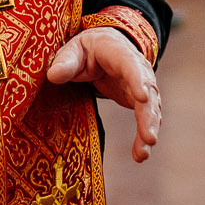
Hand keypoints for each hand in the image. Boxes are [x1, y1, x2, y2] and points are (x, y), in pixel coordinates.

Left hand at [46, 28, 160, 161]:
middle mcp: (137, 69)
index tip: (142, 98)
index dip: (138, 81)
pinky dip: (144, 137)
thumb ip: (65, 61)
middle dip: (148, 115)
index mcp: (119, 52)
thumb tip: (53, 76)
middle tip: (149, 137)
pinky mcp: (140, 102)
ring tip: (142, 154)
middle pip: (148, 91)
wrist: (103, 49)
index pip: (131, 65)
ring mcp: (142, 86)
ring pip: (151, 108)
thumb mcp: (73, 50)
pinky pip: (146, 119)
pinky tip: (140, 155)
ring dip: (148, 130)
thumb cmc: (86, 49)